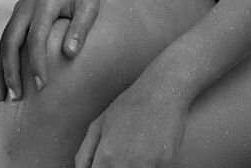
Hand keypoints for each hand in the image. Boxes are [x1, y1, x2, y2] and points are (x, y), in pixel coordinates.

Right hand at [0, 0, 98, 100]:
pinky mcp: (17, 16)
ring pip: (3, 43)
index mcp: (45, 3)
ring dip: (1, 70)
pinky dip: (1, 62)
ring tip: (1, 99)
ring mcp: (19, 10)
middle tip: (16, 98)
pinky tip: (3, 83)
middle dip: (11, 71)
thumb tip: (69, 55)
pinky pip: (5, 41)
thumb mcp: (90, 6)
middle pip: (11, 41)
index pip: (36, 38)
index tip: (41, 86)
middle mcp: (26, 6)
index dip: (37, 63)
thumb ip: (80, 29)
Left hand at [74, 72, 188, 167]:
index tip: (104, 164)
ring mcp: (147, 166)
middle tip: (122, 153)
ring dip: (133, 166)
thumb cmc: (129, 105)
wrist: (162, 90)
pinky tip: (150, 148)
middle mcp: (125, 165)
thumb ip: (84, 155)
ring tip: (137, 148)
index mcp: (106, 157)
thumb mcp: (98, 125)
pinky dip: (151, 164)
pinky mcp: (166, 164)